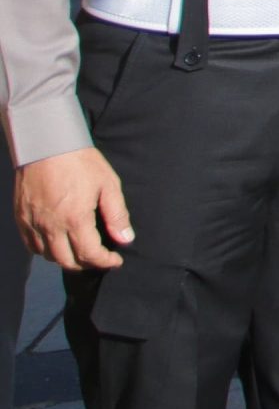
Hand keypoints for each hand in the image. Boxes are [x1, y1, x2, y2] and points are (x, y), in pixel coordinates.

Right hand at [17, 148, 132, 268]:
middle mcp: (51, 226)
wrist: (46, 144)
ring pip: (48, 256)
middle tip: (99, 258)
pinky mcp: (21, 217)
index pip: (90, 254)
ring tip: (80, 250)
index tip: (116, 261)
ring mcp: (33, 223)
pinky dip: (45, 250)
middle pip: (67, 261)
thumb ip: (117, 214)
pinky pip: (31, 245)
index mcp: (75, 218)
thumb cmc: (81, 161)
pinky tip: (57, 242)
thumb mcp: (108, 184)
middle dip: (86, 264)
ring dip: (66, 258)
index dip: (105, 262)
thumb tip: (125, 239)